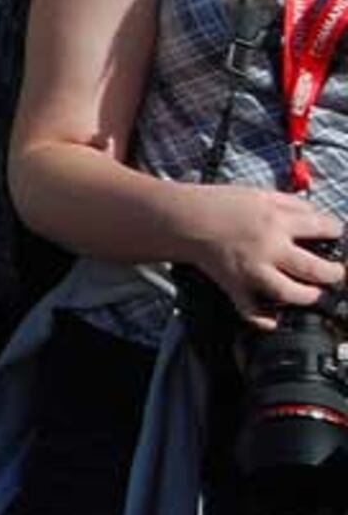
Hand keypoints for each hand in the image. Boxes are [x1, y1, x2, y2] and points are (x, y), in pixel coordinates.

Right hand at [179, 182, 346, 328]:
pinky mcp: (234, 285)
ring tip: (312, 293)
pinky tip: (274, 320)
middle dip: (333, 273)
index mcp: (279, 221)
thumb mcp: (261, 194)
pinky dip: (263, 320)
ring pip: (290, 293)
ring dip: (307, 296)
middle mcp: (270, 248)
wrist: (183, 219)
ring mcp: (252, 270)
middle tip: (335, 273)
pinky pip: (250, 310)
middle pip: (316, 269)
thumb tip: (315, 216)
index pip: (325, 228)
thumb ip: (292, 204)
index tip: (336, 235)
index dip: (336, 231)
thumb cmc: (218, 204)